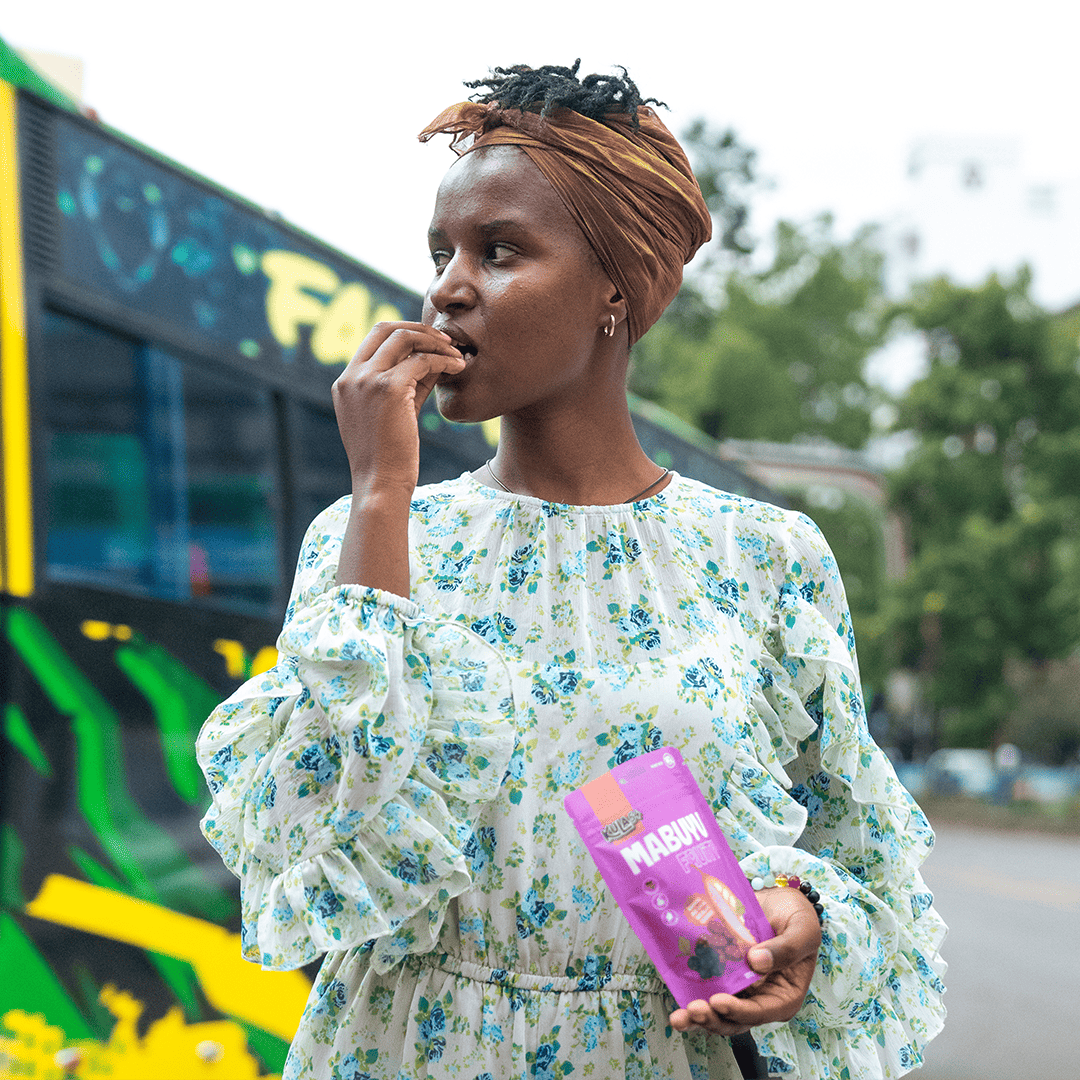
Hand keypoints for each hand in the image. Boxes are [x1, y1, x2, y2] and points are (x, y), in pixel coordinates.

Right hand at [331, 321, 464, 496]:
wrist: (381, 484)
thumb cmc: (390, 457)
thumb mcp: (395, 413)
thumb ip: (408, 384)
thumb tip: (435, 358)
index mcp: (345, 383)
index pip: (373, 339)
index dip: (404, 333)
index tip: (430, 343)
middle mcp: (351, 377)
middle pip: (385, 329)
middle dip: (419, 329)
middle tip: (447, 340)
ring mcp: (366, 381)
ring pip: (404, 338)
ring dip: (435, 342)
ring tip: (457, 354)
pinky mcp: (388, 388)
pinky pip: (422, 361)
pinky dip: (443, 360)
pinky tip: (459, 368)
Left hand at [669, 886, 820, 1036]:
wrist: (778, 900)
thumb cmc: (796, 917)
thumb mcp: (803, 930)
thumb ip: (786, 948)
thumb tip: (757, 962)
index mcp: (783, 996)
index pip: (760, 1012)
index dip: (739, 1012)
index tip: (719, 1001)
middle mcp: (759, 998)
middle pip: (734, 1020)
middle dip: (712, 1019)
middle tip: (693, 1010)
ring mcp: (739, 988)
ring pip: (717, 1011)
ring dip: (698, 1016)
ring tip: (680, 1016)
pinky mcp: (722, 974)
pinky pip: (705, 987)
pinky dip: (690, 993)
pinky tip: (676, 991)